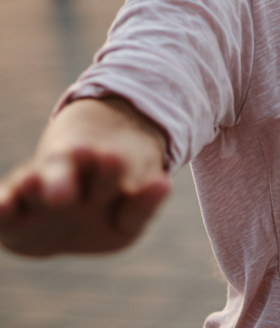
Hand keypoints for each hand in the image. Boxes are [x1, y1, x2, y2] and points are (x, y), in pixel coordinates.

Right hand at [0, 98, 169, 256]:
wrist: (66, 204)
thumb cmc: (108, 207)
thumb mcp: (129, 215)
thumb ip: (143, 206)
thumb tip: (163, 183)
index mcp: (106, 170)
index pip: (113, 167)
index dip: (113, 167)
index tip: (123, 163)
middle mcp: (72, 174)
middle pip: (70, 171)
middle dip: (69, 177)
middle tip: (73, 181)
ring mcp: (40, 188)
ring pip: (38, 182)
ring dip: (38, 184)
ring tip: (35, 183)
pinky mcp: (13, 206)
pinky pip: (4, 204)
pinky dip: (1, 205)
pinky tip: (1, 206)